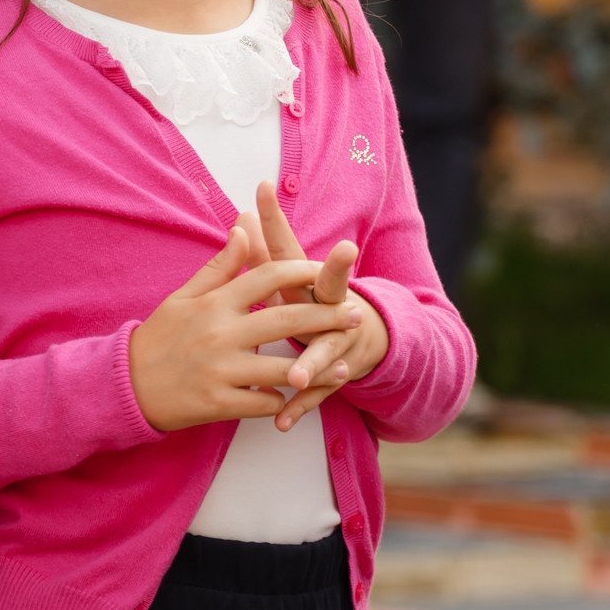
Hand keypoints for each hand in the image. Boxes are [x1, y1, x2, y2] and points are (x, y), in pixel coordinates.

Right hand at [127, 229, 365, 432]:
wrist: (126, 384)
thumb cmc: (160, 337)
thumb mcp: (184, 296)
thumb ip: (219, 266)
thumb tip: (244, 228)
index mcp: (214, 303)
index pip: (268, 276)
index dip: (302, 272)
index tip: (326, 272)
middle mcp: (220, 334)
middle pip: (286, 320)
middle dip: (326, 317)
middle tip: (355, 315)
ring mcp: (220, 371)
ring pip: (282, 369)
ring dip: (317, 368)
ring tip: (342, 365)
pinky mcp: (219, 404)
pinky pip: (264, 403)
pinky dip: (283, 400)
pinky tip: (298, 396)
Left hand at [245, 181, 389, 431]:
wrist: (367, 337)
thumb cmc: (315, 300)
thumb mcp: (293, 277)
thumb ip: (266, 249)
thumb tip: (242, 211)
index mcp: (311, 279)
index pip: (290, 244)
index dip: (274, 218)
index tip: (261, 189)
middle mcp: (333, 305)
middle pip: (330, 291)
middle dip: (333, 276)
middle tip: (333, 269)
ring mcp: (338, 340)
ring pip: (325, 351)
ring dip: (310, 365)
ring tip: (293, 377)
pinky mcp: (336, 372)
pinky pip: (318, 393)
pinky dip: (300, 408)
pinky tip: (282, 420)